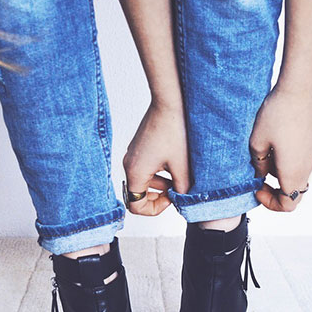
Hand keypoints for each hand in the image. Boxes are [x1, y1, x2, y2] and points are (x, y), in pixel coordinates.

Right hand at [122, 101, 189, 215]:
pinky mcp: (138, 147)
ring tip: (179, 172)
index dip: (153, 209)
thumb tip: (182, 200)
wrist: (169, 102)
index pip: (135, 206)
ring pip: (144, 180)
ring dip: (161, 183)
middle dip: (159, 195)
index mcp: (135, 171)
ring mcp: (132, 154)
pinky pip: (145, 167)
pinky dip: (159, 170)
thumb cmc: (174, 130)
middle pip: (139, 194)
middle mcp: (129, 164)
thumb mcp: (182, 165)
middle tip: (177, 188)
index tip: (171, 198)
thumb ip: (181, 189)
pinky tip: (175, 160)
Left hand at [249, 85, 311, 211]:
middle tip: (258, 173)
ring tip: (264, 154)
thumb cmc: (276, 114)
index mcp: (293, 172)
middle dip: (274, 189)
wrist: (300, 88)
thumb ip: (258, 164)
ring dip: (280, 173)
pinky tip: (275, 142)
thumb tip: (261, 173)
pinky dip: (288, 161)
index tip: (257, 186)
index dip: (270, 203)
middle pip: (293, 192)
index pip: (288, 205)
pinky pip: (301, 161)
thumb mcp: (256, 142)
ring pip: (297, 176)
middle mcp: (307, 166)